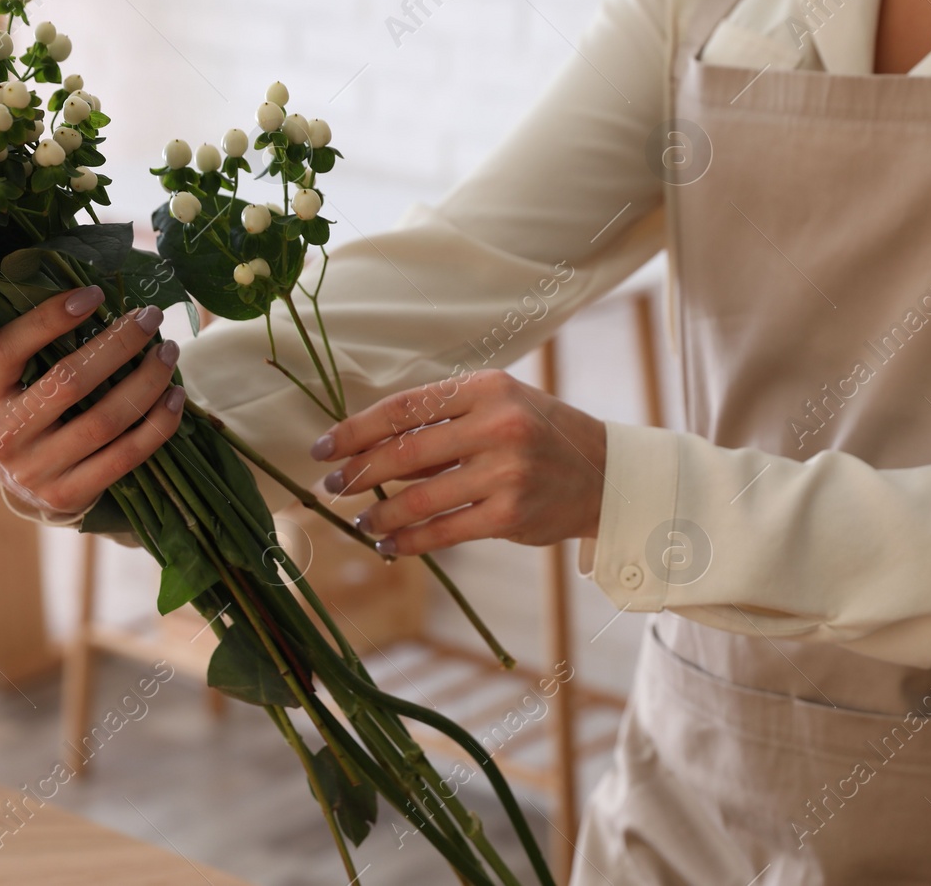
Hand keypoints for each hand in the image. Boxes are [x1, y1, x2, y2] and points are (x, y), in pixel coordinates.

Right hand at [0, 286, 185, 522]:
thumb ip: (34, 346)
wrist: (21, 484)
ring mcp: (33, 470)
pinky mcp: (67, 495)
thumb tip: (95, 295)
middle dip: (119, 344)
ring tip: (168, 353)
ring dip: (146, 381)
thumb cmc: (25, 411)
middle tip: (151, 318)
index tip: (95, 294)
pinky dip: (157, 424)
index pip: (9, 348)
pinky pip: (125, 456)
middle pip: (69, 382)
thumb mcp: (10, 381)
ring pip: (104, 420)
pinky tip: (175, 397)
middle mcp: (1, 434)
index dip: (51, 318)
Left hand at [310, 369, 605, 556]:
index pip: (404, 407)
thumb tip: (368, 445)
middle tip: (332, 486)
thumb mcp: (499, 405)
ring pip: (420, 497)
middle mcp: (498, 424)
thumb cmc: (540, 434)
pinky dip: (409, 540)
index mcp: (487, 387)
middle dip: (358, 472)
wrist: (606, 475)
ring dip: (380, 512)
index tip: (324, 447)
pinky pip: (444, 531)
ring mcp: (506, 472)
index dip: (355, 429)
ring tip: (361, 520)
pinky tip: (390, 543)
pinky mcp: (511, 514)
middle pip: (405, 451)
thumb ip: (443, 420)